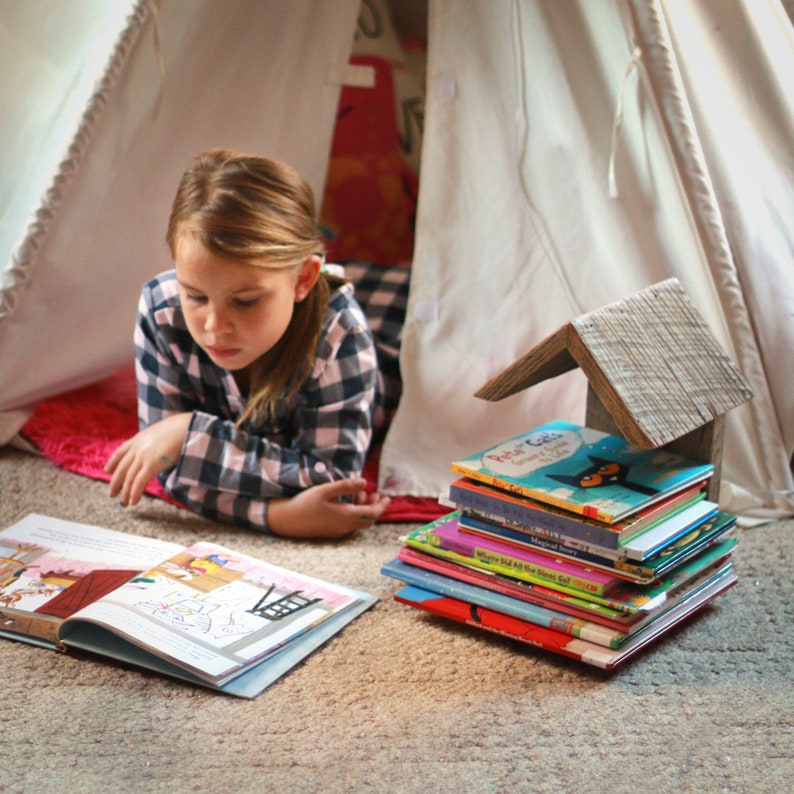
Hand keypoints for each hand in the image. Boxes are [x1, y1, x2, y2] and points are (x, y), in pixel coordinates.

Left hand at [104, 413, 191, 506]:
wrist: (186, 427)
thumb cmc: (178, 429)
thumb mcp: (159, 433)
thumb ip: (151, 442)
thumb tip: (154, 451)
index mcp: (138, 438)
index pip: (120, 452)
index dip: (112, 462)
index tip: (107, 470)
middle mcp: (137, 448)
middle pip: (122, 468)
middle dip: (115, 482)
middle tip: (112, 494)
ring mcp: (143, 456)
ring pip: (129, 477)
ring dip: (125, 492)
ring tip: (124, 502)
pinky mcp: (152, 464)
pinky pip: (139, 482)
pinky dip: (134, 493)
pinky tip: (133, 501)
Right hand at [267, 477, 390, 539]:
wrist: (287, 521)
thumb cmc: (305, 503)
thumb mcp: (326, 490)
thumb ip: (346, 486)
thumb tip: (365, 482)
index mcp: (346, 516)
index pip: (372, 513)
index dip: (382, 506)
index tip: (387, 497)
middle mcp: (345, 527)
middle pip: (368, 520)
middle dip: (375, 508)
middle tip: (376, 495)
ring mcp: (338, 531)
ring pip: (359, 523)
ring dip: (364, 510)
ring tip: (361, 495)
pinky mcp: (331, 532)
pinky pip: (350, 524)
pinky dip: (355, 514)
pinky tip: (347, 504)